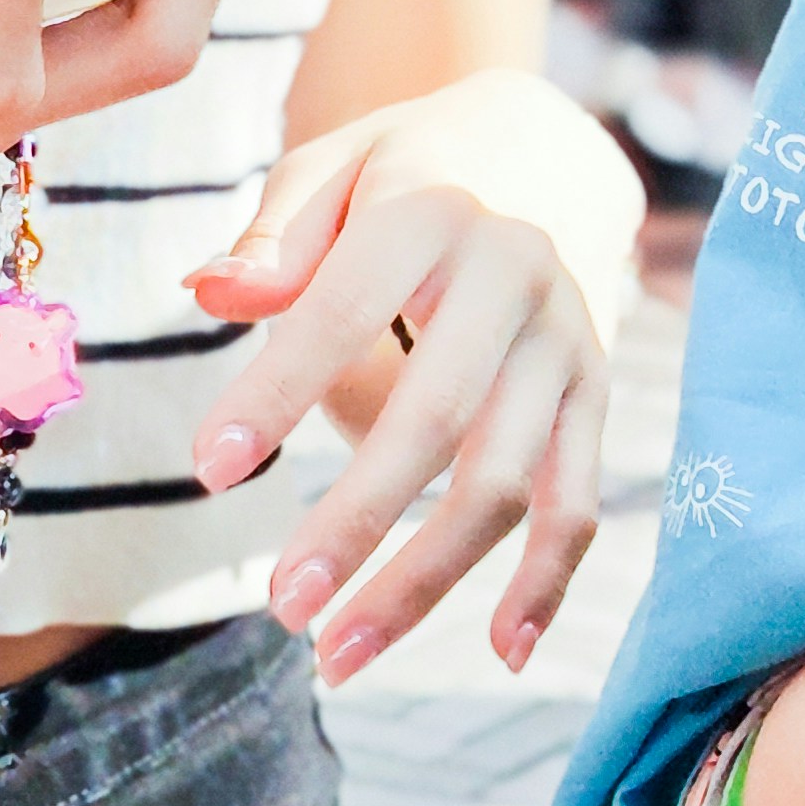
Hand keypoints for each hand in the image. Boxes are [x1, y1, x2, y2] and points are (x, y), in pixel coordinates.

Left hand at [185, 71, 645, 679]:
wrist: (540, 154)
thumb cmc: (398, 178)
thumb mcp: (328, 170)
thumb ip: (274, 234)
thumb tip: (215, 294)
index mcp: (434, 217)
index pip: (345, 310)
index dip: (277, 390)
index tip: (208, 470)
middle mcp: (517, 278)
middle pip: (442, 417)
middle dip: (361, 518)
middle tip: (283, 603)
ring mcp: (568, 343)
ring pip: (509, 481)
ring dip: (428, 577)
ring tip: (338, 651)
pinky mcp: (596, 395)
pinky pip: (579, 502)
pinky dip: (547, 582)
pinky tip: (500, 651)